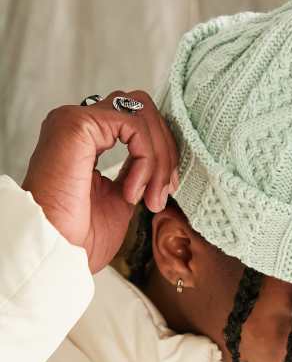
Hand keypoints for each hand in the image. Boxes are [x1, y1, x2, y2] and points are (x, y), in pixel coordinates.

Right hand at [21, 90, 177, 273]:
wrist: (56, 251)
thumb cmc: (79, 235)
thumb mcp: (120, 198)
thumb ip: (137, 174)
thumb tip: (164, 168)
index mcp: (87, 139)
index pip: (137, 122)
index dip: (162, 152)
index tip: (166, 190)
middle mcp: (79, 124)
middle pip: (143, 109)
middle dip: (165, 150)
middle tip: (164, 191)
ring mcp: (76, 120)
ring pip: (141, 113)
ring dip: (158, 158)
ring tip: (150, 196)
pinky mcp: (78, 124)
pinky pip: (133, 125)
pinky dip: (145, 159)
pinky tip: (131, 190)